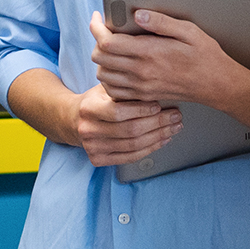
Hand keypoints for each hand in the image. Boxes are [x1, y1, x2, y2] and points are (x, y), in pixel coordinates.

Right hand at [65, 83, 181, 165]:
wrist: (74, 120)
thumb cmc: (97, 101)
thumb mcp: (106, 89)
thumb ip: (125, 90)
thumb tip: (156, 88)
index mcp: (89, 108)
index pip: (118, 112)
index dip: (141, 109)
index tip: (159, 105)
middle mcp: (88, 130)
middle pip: (130, 130)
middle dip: (158, 123)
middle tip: (175, 116)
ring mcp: (92, 148)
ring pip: (133, 145)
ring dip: (158, 136)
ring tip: (173, 127)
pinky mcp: (98, 160)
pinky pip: (130, 157)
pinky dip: (150, 149)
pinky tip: (162, 140)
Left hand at [88, 10, 243, 106]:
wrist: (217, 85)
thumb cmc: (206, 57)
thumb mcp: (188, 31)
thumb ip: (160, 22)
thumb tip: (137, 14)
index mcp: (149, 53)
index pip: (107, 42)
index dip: (96, 27)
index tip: (98, 17)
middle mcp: (141, 73)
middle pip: (99, 58)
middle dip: (97, 40)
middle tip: (107, 30)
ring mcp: (140, 87)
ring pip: (102, 75)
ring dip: (102, 59)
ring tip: (113, 47)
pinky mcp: (143, 96)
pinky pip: (113, 90)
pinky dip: (109, 78)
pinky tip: (119, 67)